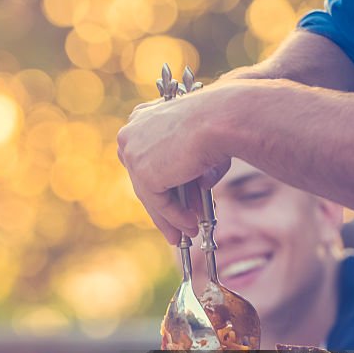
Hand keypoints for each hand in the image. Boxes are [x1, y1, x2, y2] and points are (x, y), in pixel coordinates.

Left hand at [116, 84, 238, 243]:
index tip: (173, 200)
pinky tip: (190, 226)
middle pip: (144, 179)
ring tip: (185, 233)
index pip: (144, 158)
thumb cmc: (221, 123)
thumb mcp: (202, 143)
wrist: (222, 118)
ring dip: (169, 217)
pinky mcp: (143, 174)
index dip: (159, 183)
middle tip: (177, 224)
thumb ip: (196, 164)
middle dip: (163, 205)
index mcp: (142, 118)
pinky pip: (159, 203)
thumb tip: (202, 186)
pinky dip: (174, 217)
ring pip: (150, 195)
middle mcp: (131, 133)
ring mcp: (134, 154)